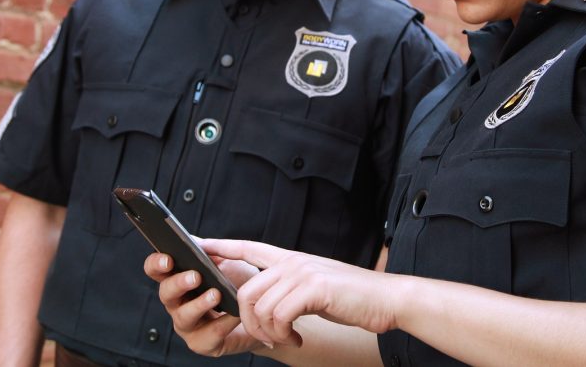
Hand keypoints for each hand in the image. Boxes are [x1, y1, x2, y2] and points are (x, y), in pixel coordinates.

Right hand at [143, 250, 260, 356]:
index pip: (156, 269)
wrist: (261, 310)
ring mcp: (188, 325)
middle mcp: (178, 302)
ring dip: (199, 304)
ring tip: (216, 294)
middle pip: (165, 293)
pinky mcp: (203, 343)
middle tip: (195, 276)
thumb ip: (210, 251)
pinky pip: (208, 335)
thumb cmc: (240, 283)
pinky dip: (222, 323)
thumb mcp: (229, 261)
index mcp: (178, 278)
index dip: (156, 264)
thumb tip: (195, 241)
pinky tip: (234, 314)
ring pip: (183, 316)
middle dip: (178, 283)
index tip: (168, 259)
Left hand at [201, 239, 397, 348]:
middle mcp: (293, 262)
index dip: (222, 247)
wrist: (387, 299)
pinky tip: (298, 339)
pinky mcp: (314, 289)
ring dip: (268, 332)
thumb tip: (264, 303)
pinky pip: (279, 316)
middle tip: (268, 338)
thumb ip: (289, 288)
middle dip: (248, 322)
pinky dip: (284, 334)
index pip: (248, 247)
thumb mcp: (314, 287)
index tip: (199, 245)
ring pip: (259, 305)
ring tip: (286, 339)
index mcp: (291, 259)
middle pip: (246, 289)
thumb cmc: (352, 298)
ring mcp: (303, 273)